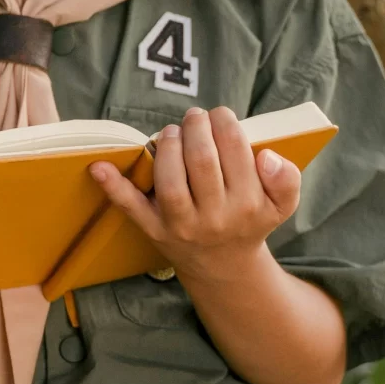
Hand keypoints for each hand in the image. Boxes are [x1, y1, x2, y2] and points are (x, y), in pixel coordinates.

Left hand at [89, 106, 300, 284]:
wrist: (224, 267)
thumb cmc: (250, 220)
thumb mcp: (281, 205)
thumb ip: (287, 179)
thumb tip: (266, 156)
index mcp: (249, 205)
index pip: (235, 149)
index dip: (224, 122)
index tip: (220, 117)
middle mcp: (215, 217)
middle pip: (201, 159)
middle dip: (195, 126)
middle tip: (195, 118)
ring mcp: (181, 225)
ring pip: (170, 178)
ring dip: (167, 144)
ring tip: (172, 133)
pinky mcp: (154, 230)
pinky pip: (131, 208)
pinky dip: (112, 187)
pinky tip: (97, 167)